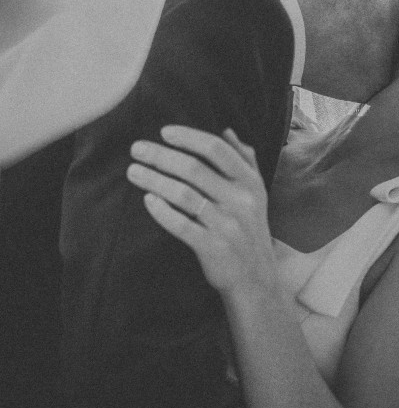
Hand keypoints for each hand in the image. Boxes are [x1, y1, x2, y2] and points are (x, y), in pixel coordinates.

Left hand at [128, 125, 273, 294]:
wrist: (256, 278)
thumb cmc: (250, 229)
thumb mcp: (256, 193)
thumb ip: (245, 160)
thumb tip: (227, 130)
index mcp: (250, 182)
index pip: (217, 150)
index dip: (189, 137)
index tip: (164, 132)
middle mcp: (240, 200)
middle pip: (194, 169)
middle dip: (161, 155)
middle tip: (137, 149)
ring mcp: (227, 224)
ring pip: (184, 194)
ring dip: (155, 180)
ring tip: (133, 172)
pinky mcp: (213, 247)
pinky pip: (181, 225)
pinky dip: (162, 211)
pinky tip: (148, 200)